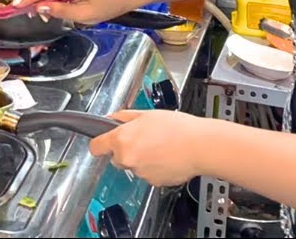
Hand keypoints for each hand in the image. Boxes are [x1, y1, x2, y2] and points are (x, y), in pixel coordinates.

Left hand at [89, 110, 205, 186]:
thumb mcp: (145, 113)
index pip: (96, 147)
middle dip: (126, 149)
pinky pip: (148, 174)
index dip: (99, 143)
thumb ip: (123, 117)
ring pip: (133, 165)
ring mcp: (140, 173)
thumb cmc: (177, 128)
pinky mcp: (153, 182)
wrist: (199, 146)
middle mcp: (127, 159)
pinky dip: (154, 167)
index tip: (102, 142)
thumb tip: (110, 119)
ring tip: (160, 146)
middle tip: (143, 138)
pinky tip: (166, 156)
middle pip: (116, 157)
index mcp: (121, 140)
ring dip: (142, 158)